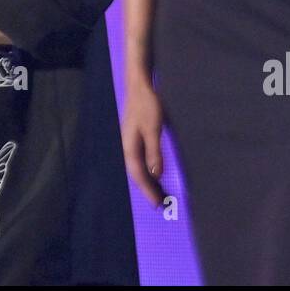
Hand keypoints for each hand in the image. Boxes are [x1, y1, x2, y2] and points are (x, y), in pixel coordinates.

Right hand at [122, 77, 166, 207]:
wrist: (139, 85)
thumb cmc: (147, 105)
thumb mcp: (153, 128)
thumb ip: (154, 151)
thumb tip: (155, 175)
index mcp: (130, 148)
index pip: (139, 175)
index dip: (148, 191)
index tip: (158, 205)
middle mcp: (128, 148)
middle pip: (137, 174)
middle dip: (147, 190)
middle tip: (161, 205)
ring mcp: (132, 143)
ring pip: (139, 168)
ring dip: (148, 181)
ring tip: (160, 193)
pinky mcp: (137, 138)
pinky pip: (142, 160)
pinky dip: (149, 170)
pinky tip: (157, 173)